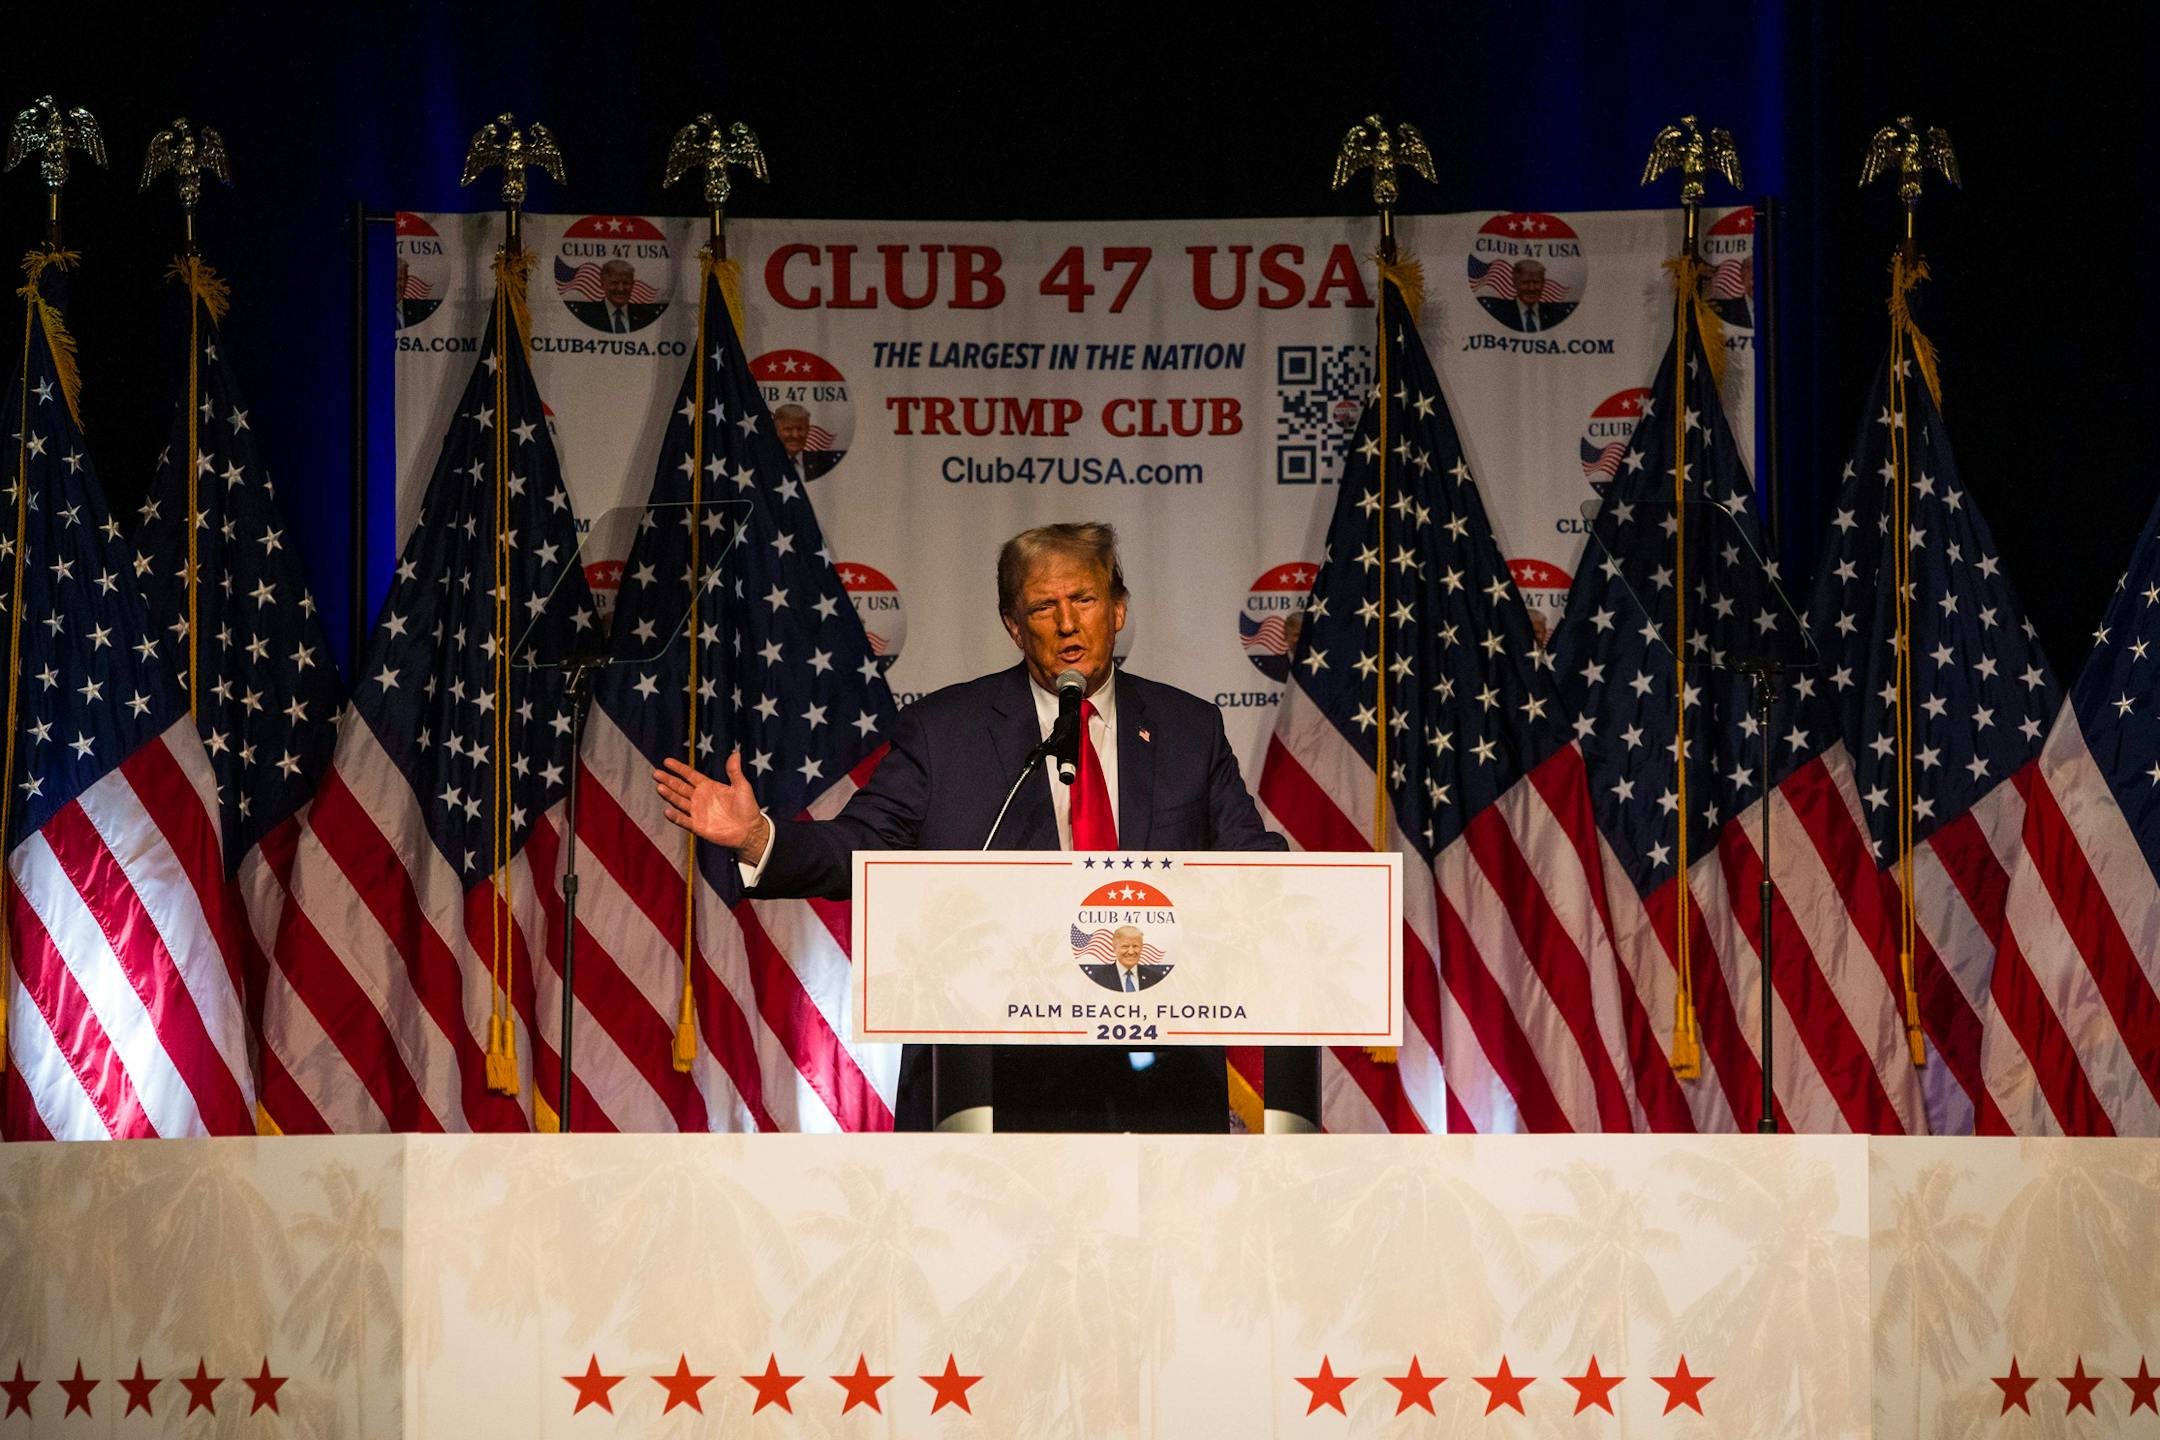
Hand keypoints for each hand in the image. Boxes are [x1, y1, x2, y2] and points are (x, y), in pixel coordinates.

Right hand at [654, 752, 768, 860]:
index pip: (690, 775)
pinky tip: (667, 811)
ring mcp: (698, 812)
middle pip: (680, 787)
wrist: (750, 831)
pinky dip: (676, 817)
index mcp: (709, 787)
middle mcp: (700, 798)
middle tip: (656, 773)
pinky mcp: (698, 826)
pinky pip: (684, 821)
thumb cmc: (748, 807)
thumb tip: (736, 753)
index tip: (667, 761)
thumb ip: (734, 771)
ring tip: (659, 787)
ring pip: (679, 802)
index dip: (679, 768)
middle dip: (668, 780)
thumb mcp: (742, 786)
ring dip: (669, 795)